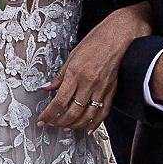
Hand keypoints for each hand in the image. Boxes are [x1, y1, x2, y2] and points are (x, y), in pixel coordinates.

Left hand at [39, 2, 151, 132]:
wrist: (120, 35)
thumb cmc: (96, 41)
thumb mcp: (73, 55)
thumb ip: (61, 75)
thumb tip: (47, 87)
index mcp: (76, 73)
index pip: (59, 101)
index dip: (49, 114)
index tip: (42, 120)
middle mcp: (89, 83)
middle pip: (72, 112)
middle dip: (59, 121)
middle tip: (52, 123)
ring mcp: (102, 88)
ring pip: (87, 116)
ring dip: (75, 124)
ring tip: (65, 127)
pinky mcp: (112, 90)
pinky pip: (103, 111)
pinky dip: (95, 123)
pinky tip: (87, 128)